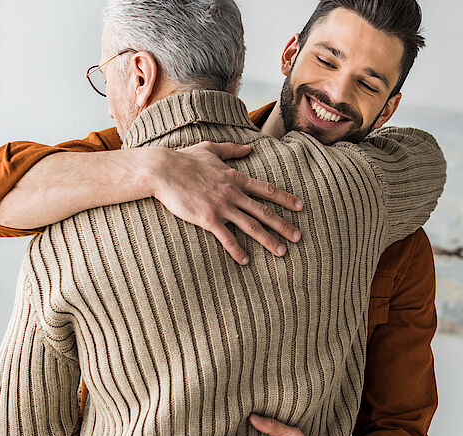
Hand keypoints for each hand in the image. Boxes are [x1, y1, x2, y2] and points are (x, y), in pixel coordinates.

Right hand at [148, 142, 303, 264]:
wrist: (162, 170)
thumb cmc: (183, 159)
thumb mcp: (210, 148)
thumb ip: (231, 149)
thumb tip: (249, 147)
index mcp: (235, 178)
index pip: (266, 189)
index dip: (285, 198)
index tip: (300, 206)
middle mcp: (233, 193)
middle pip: (264, 211)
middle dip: (284, 224)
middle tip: (299, 237)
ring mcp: (221, 206)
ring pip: (251, 226)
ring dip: (268, 240)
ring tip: (282, 251)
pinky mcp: (207, 218)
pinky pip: (226, 237)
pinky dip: (237, 250)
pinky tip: (246, 261)